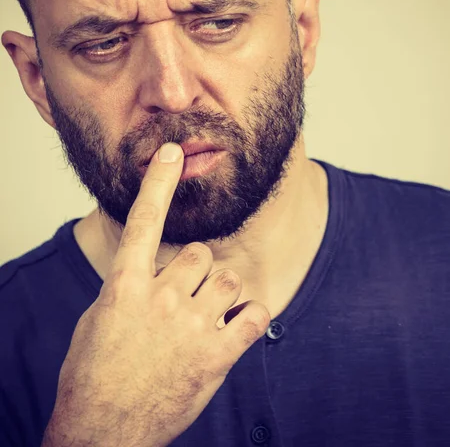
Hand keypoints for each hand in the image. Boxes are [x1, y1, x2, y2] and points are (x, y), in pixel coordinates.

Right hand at [42, 142, 270, 446]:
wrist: (102, 430)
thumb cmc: (93, 374)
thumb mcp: (98, 319)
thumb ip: (129, 287)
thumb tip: (149, 272)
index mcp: (124, 285)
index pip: (142, 220)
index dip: (159, 183)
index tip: (171, 153)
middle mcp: (160, 298)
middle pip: (200, 253)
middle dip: (197, 271)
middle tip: (186, 297)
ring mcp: (190, 326)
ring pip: (229, 279)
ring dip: (222, 293)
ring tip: (207, 316)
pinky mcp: (216, 356)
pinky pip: (255, 317)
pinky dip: (252, 319)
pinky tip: (237, 330)